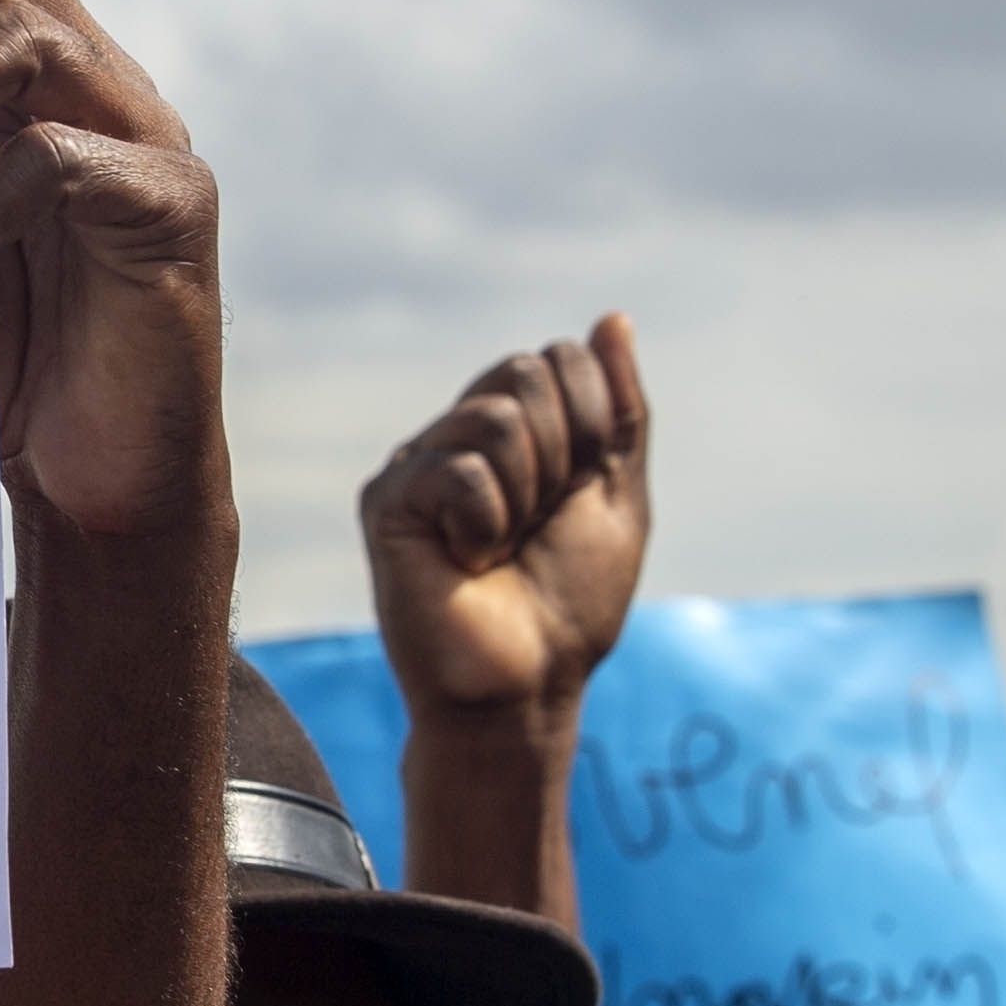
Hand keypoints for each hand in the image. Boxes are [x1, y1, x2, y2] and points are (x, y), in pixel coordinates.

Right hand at [361, 316, 649, 730]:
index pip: (558, 360)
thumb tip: (613, 319)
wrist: (526, 686)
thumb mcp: (615, 497)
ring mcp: (418, 465)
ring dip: (526, 496)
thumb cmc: (569, 605)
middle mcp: (458, 437)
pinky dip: (487, 525)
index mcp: (514, 432)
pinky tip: (466, 563)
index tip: (577, 495)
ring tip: (500, 548)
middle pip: (526, 374)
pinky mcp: (387, 502)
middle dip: (563, 456)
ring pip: (496, 419)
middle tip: (536, 525)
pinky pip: (461, 472)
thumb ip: (618, 412)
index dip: (591, 422)